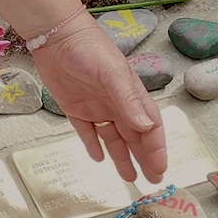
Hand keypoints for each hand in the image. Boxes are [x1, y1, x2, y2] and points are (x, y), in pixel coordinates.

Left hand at [30, 13, 166, 184]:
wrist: (55, 36)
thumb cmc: (89, 48)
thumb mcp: (112, 73)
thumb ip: (129, 100)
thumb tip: (147, 127)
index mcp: (131, 94)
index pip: (150, 126)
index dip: (157, 147)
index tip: (161, 167)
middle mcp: (116, 103)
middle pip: (135, 137)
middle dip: (145, 158)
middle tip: (152, 180)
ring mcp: (96, 107)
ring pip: (113, 138)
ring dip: (122, 157)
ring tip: (130, 177)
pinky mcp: (75, 109)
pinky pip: (87, 132)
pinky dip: (94, 145)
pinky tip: (100, 159)